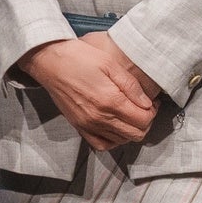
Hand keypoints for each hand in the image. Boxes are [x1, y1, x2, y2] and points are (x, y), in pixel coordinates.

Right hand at [18, 32, 158, 151]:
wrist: (49, 61)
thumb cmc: (79, 57)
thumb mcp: (110, 63)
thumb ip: (131, 85)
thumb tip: (147, 103)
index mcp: (110, 101)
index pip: (144, 119)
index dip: (153, 111)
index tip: (151, 102)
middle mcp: (99, 117)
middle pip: (136, 134)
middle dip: (145, 122)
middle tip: (143, 108)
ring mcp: (88, 124)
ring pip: (121, 141)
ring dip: (131, 130)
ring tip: (129, 115)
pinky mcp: (78, 126)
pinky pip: (101, 144)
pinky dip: (113, 140)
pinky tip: (115, 127)